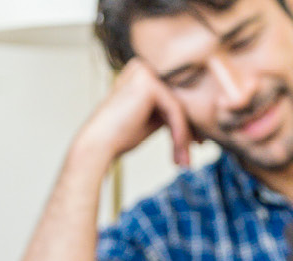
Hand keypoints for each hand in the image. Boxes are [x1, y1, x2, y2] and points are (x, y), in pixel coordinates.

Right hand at [76, 58, 194, 166]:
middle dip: (189, 129)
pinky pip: (175, 111)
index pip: (173, 97)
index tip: (194, 145)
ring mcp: (145, 72)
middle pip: (178, 100)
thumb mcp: (150, 119)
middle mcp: (143, 67)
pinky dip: (180, 133)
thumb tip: (195, 115)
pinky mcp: (149, 83)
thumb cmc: (119, 136)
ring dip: (184, 137)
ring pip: (179, 107)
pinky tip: (180, 152)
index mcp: (141, 73)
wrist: (98, 144)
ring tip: (184, 161)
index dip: (186, 122)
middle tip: (194, 153)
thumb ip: (168, 111)